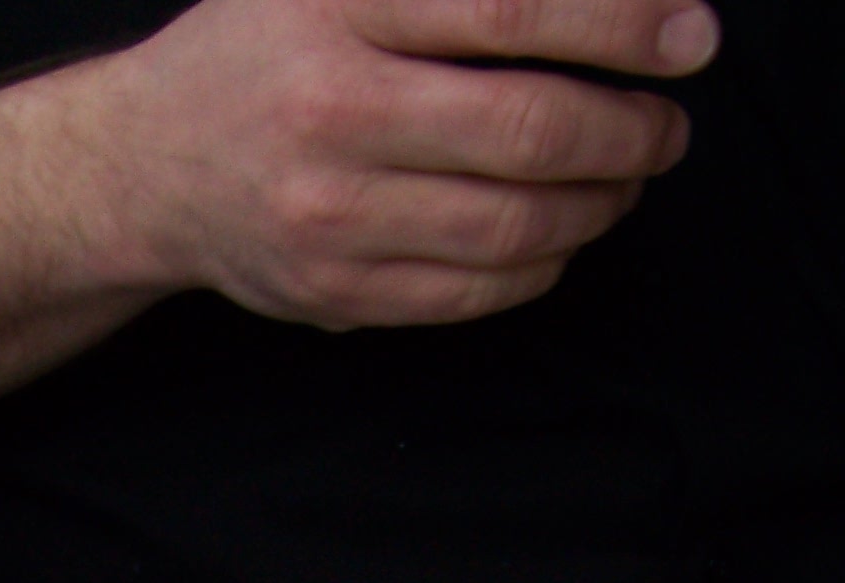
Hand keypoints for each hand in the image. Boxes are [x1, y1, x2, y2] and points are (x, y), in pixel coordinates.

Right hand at [90, 0, 719, 327]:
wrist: (150, 163)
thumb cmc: (269, 45)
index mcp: (339, 7)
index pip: (512, 10)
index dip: (624, 25)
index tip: (693, 39)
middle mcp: (331, 112)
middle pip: (531, 131)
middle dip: (631, 131)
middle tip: (667, 124)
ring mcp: (331, 215)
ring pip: (518, 224)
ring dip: (601, 203)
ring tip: (624, 176)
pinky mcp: (336, 292)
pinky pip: (480, 291)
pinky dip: (546, 261)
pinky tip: (560, 228)